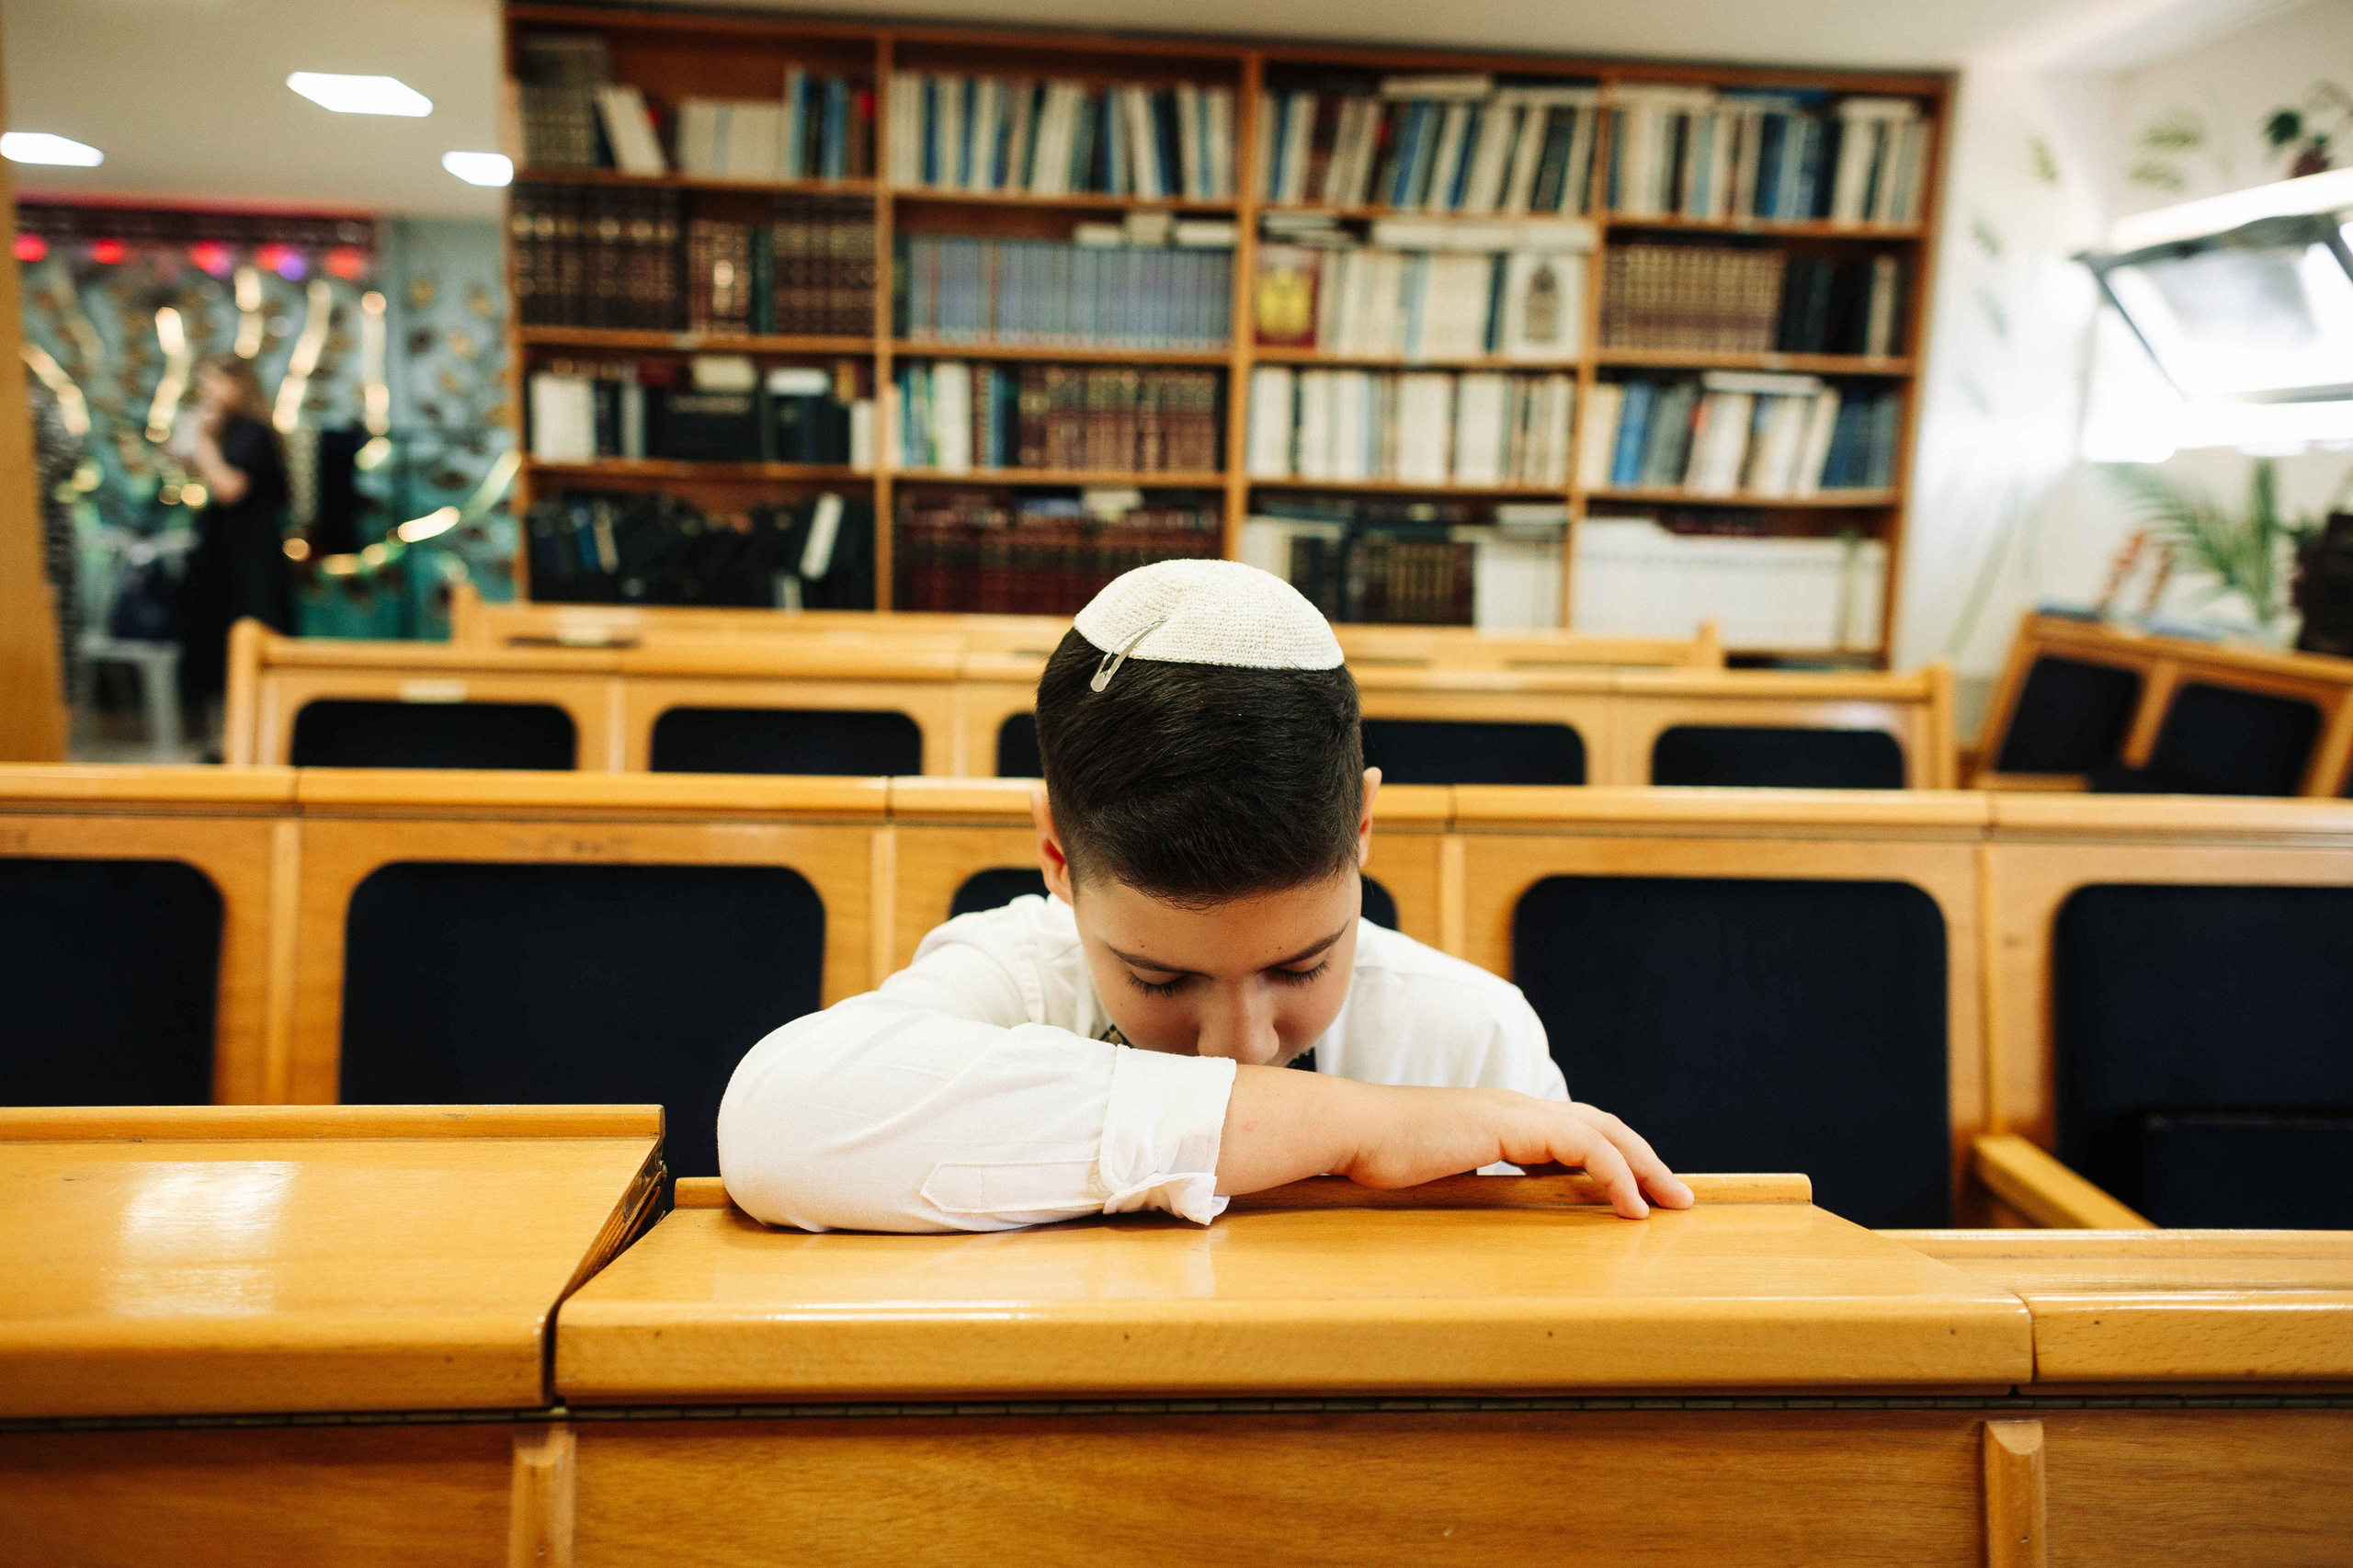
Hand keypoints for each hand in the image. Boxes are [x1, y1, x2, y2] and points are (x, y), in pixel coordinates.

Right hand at [1339, 1088, 1692, 1218]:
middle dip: (1645, 1160)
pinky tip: (1629, 1205)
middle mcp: (1516, 1108)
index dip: (1613, 1159)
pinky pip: (1583, 1146)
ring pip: (1603, 1131)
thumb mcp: (1439, 1173)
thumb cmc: (1380, 1157)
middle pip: (1602, 1125)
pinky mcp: (1512, 1124)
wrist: (1350, 1131)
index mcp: (1502, 1119)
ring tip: (1671, 1202)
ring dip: (1644, 1167)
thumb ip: (1473, 1182)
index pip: (1575, 1131)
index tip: (1638, 1195)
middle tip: (1678, 1197)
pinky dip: (1614, 1174)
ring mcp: (1515, 1111)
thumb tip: (1493, 1215)